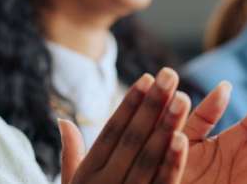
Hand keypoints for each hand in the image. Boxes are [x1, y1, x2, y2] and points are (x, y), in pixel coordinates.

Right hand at [61, 68, 190, 183]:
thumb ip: (71, 154)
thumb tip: (63, 120)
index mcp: (89, 173)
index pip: (111, 132)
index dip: (129, 104)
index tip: (147, 78)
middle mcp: (106, 183)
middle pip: (131, 139)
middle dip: (152, 105)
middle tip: (170, 74)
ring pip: (149, 158)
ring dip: (166, 126)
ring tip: (182, 98)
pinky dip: (172, 163)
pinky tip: (183, 139)